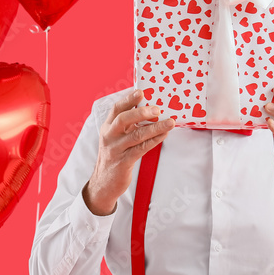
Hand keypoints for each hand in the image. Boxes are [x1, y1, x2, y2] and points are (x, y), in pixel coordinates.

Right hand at [83, 90, 173, 214]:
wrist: (104, 183)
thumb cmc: (115, 157)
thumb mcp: (116, 138)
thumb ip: (128, 125)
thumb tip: (150, 111)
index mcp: (107, 127)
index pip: (116, 109)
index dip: (128, 99)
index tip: (141, 92)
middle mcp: (109, 136)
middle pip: (124, 119)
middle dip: (141, 112)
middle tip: (157, 108)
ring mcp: (115, 149)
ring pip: (136, 135)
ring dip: (155, 127)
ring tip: (169, 122)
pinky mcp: (123, 162)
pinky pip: (141, 149)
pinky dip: (154, 141)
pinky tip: (164, 135)